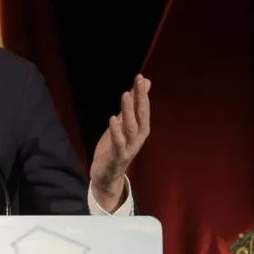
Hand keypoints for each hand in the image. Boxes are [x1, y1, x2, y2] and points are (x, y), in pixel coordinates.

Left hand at [90, 74, 151, 208]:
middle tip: (138, 81)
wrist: (107, 175)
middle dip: (140, 98)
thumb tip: (145, 84)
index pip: (144, 108)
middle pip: (141, 116)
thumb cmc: (116, 147)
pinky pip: (119, 143)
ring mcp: (129, 148)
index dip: (142, 93)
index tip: (140, 77)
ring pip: (131, 127)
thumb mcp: (124, 124)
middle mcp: (138, 138)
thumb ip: (133, 106)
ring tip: (125, 95)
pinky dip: (116, 131)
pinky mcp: (118, 157)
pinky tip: (113, 119)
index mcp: (141, 129)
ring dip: (128, 111)